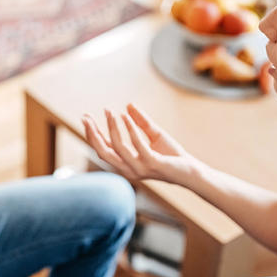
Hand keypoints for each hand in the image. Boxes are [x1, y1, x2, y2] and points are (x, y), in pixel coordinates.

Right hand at [82, 103, 203, 185]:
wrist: (191, 171)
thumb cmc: (172, 156)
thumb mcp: (154, 135)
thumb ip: (141, 122)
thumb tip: (128, 105)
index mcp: (126, 164)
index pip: (103, 149)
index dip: (92, 134)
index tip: (86, 118)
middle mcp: (128, 169)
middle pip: (102, 152)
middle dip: (92, 134)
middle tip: (86, 117)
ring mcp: (139, 168)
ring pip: (117, 147)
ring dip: (111, 128)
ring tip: (109, 112)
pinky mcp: (152, 164)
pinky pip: (137, 144)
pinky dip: (129, 129)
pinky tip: (124, 116)